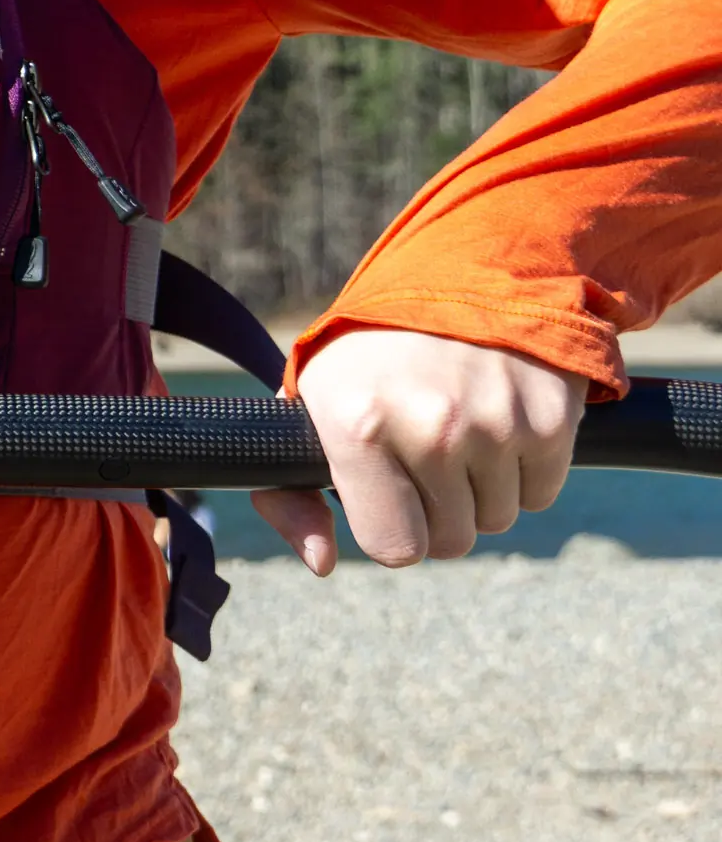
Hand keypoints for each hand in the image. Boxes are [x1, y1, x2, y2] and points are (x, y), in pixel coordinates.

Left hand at [255, 329, 585, 573]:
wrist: (462, 278)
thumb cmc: (370, 358)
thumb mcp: (308, 409)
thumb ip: (291, 493)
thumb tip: (320, 562)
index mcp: (357, 426)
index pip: (394, 548)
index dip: (392, 531)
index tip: (389, 497)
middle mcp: (430, 426)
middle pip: (452, 541)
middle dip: (439, 513)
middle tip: (425, 458)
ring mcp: (496, 423)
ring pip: (499, 519)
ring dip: (482, 491)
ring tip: (460, 432)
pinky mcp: (551, 418)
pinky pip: (541, 494)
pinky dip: (524, 472)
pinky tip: (498, 423)